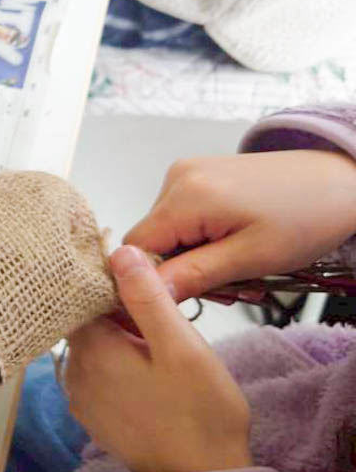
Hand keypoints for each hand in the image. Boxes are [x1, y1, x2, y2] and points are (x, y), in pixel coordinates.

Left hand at [66, 246, 250, 471]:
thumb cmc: (198, 413)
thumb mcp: (181, 346)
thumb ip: (147, 297)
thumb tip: (119, 254)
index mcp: (90, 351)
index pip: (80, 298)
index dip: (109, 284)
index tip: (141, 281)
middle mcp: (74, 374)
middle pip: (86, 324)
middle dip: (118, 313)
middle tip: (162, 317)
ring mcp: (82, 399)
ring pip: (94, 350)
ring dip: (121, 340)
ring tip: (161, 347)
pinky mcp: (96, 417)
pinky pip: (100, 376)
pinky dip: (120, 366)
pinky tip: (152, 374)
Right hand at [125, 150, 355, 301]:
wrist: (342, 182)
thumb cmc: (307, 217)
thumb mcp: (251, 258)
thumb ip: (193, 275)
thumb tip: (146, 292)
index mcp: (185, 196)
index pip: (136, 250)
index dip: (152, 280)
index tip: (189, 298)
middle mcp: (177, 177)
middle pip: (151, 241)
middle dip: (180, 270)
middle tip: (227, 287)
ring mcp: (186, 173)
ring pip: (166, 232)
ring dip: (192, 257)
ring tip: (235, 266)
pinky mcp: (197, 175)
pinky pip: (180, 217)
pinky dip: (199, 238)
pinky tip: (231, 244)